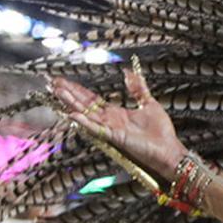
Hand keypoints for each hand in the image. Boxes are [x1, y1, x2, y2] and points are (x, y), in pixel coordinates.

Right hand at [48, 68, 185, 180]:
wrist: (170, 150)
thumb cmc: (161, 132)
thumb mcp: (149, 103)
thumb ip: (138, 88)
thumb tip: (129, 72)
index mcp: (116, 113)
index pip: (91, 99)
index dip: (77, 89)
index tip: (63, 80)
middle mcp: (109, 121)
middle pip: (84, 105)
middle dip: (69, 94)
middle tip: (52, 83)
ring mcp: (110, 129)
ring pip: (86, 114)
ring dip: (72, 104)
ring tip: (58, 93)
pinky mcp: (116, 138)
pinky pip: (97, 129)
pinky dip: (85, 122)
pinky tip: (73, 115)